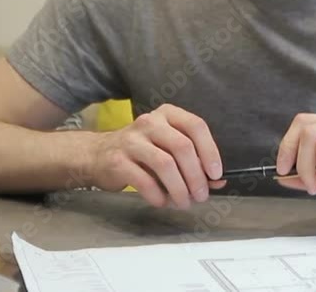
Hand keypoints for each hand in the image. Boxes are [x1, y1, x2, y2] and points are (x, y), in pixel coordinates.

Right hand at [90, 103, 225, 208]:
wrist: (98, 154)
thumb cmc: (141, 152)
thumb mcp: (168, 149)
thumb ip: (193, 162)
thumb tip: (217, 182)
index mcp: (167, 114)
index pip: (196, 126)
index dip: (210, 151)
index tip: (216, 174)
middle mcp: (150, 122)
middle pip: (183, 147)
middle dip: (196, 176)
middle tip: (201, 195)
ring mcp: (131, 140)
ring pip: (165, 164)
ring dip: (179, 189)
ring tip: (184, 202)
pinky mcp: (117, 160)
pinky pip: (145, 181)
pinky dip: (158, 195)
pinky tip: (162, 201)